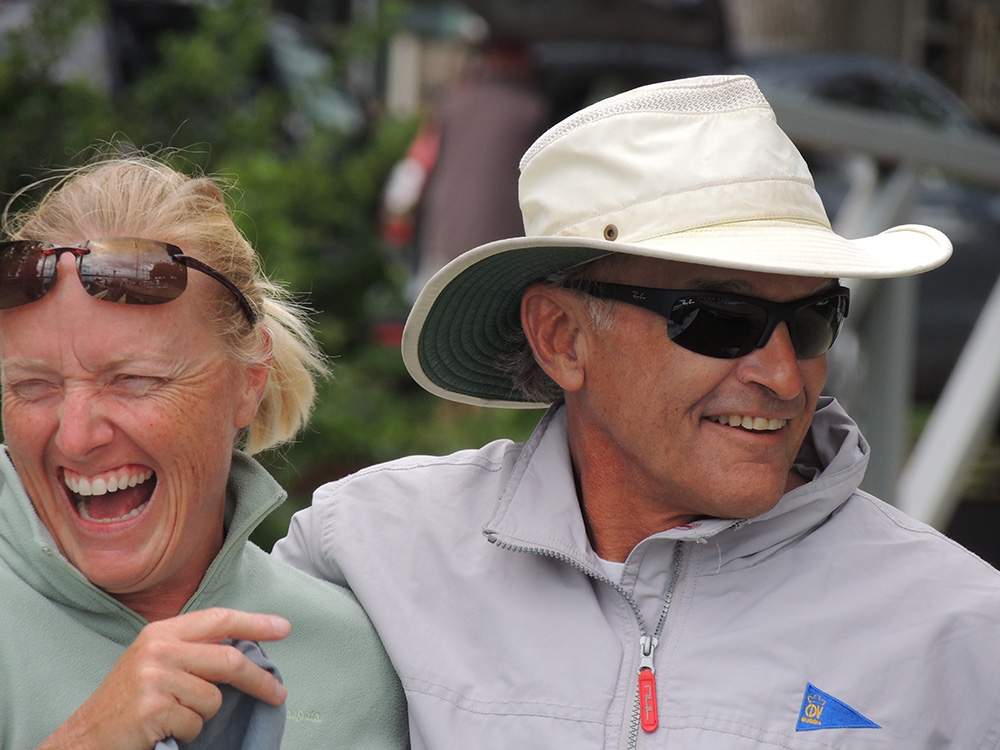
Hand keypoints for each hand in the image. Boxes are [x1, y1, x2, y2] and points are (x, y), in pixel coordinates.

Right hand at [39, 607, 290, 749]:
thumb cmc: (125, 704)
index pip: (219, 619)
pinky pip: (196, 722)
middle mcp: (158, 648)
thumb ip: (192, 652)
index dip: (255, 622)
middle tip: (278, 693)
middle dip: (259, 679)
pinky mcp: (153, 708)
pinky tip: (162, 729)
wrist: (83, 739)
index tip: (284, 628)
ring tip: (172, 717)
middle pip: (228, 660)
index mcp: (161, 632)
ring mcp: (154, 677)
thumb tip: (244, 652)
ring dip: (201, 715)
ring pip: (213, 698)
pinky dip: (187, 732)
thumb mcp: (154, 664)